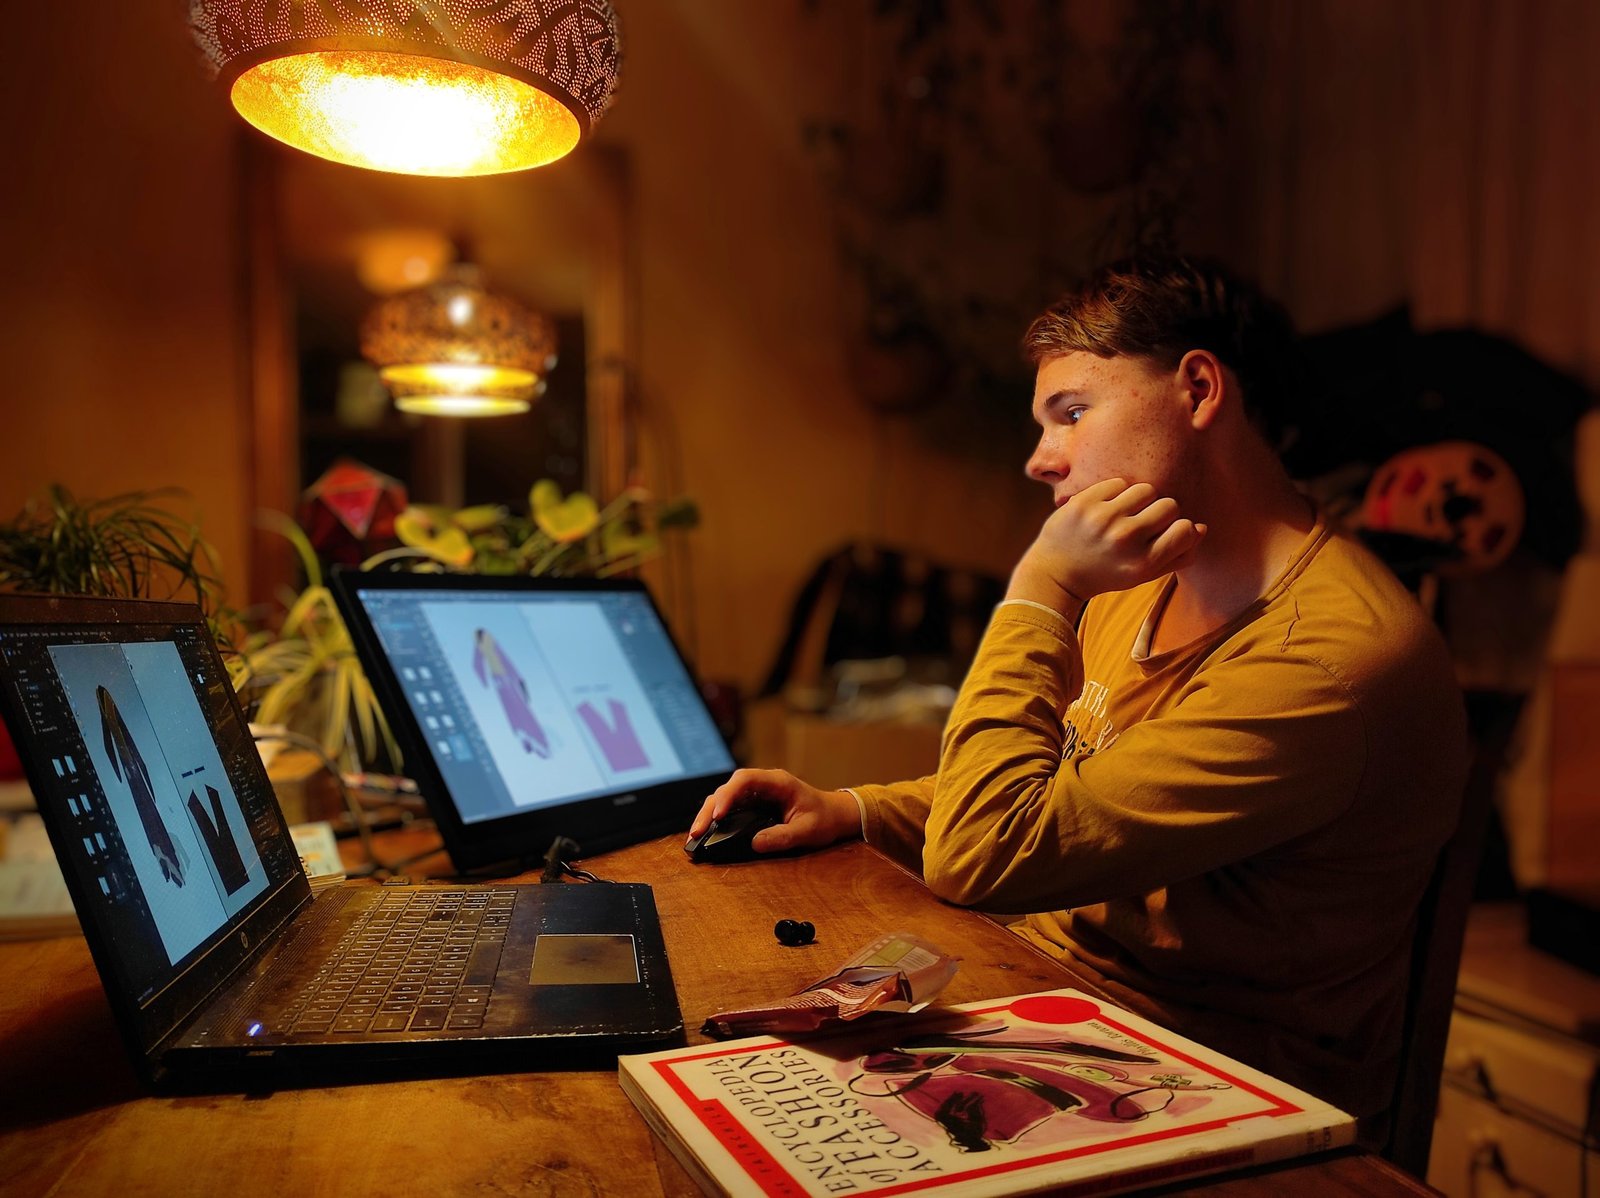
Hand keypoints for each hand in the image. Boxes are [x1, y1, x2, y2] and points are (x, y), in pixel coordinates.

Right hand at [688, 768, 861, 855]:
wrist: (834, 815)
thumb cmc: (824, 819)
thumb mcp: (808, 830)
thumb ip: (783, 836)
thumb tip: (755, 844)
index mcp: (777, 782)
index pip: (745, 780)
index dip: (728, 795)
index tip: (718, 815)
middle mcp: (763, 784)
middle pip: (728, 789)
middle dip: (710, 809)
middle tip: (696, 832)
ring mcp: (756, 794)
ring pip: (724, 798)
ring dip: (709, 815)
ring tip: (695, 836)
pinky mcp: (753, 805)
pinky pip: (730, 809)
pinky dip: (716, 820)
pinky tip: (706, 834)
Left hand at [1009, 478, 1205, 609]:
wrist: (1055, 572)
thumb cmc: (1106, 573)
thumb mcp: (1143, 574)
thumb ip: (1177, 556)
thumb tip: (1200, 528)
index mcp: (1143, 563)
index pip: (1185, 529)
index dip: (1180, 529)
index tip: (1166, 534)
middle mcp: (1125, 540)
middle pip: (1169, 505)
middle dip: (1161, 512)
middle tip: (1144, 523)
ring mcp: (1103, 519)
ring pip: (1146, 490)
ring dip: (1140, 500)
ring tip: (1126, 513)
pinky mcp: (1084, 502)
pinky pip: (1119, 483)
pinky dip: (1117, 493)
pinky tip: (1107, 508)